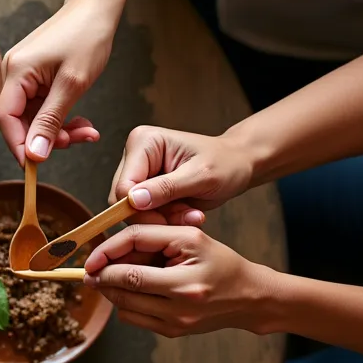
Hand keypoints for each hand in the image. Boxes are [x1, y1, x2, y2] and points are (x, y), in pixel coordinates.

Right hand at [0, 0, 118, 162]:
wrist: (97, 6)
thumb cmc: (87, 35)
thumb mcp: (72, 84)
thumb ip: (50, 121)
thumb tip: (34, 154)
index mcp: (16, 71)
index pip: (6, 119)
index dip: (19, 144)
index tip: (37, 163)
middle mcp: (14, 73)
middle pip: (20, 120)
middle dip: (47, 137)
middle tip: (76, 141)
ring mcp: (25, 75)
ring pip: (34, 116)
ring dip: (59, 129)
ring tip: (86, 131)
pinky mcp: (37, 77)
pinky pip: (43, 106)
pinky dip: (61, 117)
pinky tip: (80, 121)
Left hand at [82, 225, 277, 337]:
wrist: (249, 297)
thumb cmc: (221, 262)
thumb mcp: (191, 238)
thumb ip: (149, 238)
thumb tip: (109, 253)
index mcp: (186, 281)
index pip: (132, 270)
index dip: (106, 262)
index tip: (90, 260)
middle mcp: (180, 306)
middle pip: (124, 291)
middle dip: (102, 278)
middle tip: (91, 269)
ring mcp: (175, 324)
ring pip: (124, 307)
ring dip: (113, 290)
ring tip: (118, 275)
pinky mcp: (171, 332)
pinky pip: (133, 318)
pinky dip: (127, 303)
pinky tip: (137, 290)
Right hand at [109, 126, 256, 227]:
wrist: (238, 165)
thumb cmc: (226, 163)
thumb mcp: (201, 176)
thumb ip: (166, 188)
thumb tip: (133, 200)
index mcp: (143, 142)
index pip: (123, 186)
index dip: (139, 210)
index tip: (167, 220)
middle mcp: (135, 155)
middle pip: (123, 200)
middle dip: (154, 215)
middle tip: (185, 216)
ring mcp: (139, 172)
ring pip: (133, 210)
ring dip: (162, 219)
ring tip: (190, 214)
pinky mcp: (144, 188)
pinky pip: (144, 213)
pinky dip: (165, 219)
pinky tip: (186, 213)